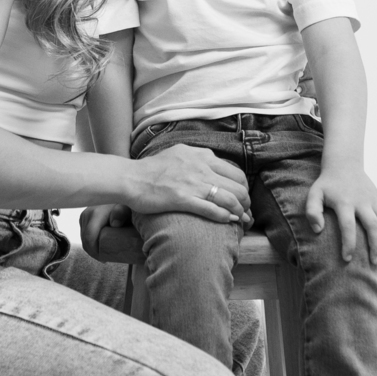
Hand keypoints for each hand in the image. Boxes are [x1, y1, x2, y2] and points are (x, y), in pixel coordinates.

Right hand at [80, 202, 131, 258]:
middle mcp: (86, 214)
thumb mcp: (127, 209)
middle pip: (85, 240)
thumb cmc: (128, 205)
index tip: (105, 260)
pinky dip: (90, 242)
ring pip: (84, 238)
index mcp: (94, 214)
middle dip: (93, 252)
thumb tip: (114, 223)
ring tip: (103, 255)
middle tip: (105, 260)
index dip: (95, 252)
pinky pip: (85, 233)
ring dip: (92, 248)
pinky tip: (98, 248)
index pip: (89, 238)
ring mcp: (84, 215)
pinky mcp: (85, 217)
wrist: (124, 195)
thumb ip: (121, 213)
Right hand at [128, 143, 250, 224]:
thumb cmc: (152, 170)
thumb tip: (213, 166)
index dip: (243, 187)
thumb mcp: (179, 154)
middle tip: (246, 212)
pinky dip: (224, 216)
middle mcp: (201, 166)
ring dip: (240, 211)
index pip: (235, 172)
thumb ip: (198, 159)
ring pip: (229, 198)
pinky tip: (229, 221)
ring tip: (242, 220)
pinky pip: (212, 209)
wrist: (130, 178)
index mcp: (201, 155)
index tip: (242, 197)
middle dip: (246, 201)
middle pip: (237, 186)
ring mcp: (192, 183)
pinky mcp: (182, 198)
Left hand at [304, 161, 376, 263]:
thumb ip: (312, 211)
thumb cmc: (327, 184)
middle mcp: (362, 202)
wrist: (344, 164)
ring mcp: (373, 200)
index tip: (347, 260)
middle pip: (373, 226)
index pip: (348, 226)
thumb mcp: (314, 194)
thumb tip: (317, 230)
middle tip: (374, 264)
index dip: (348, 244)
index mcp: (345, 202)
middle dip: (375, 246)